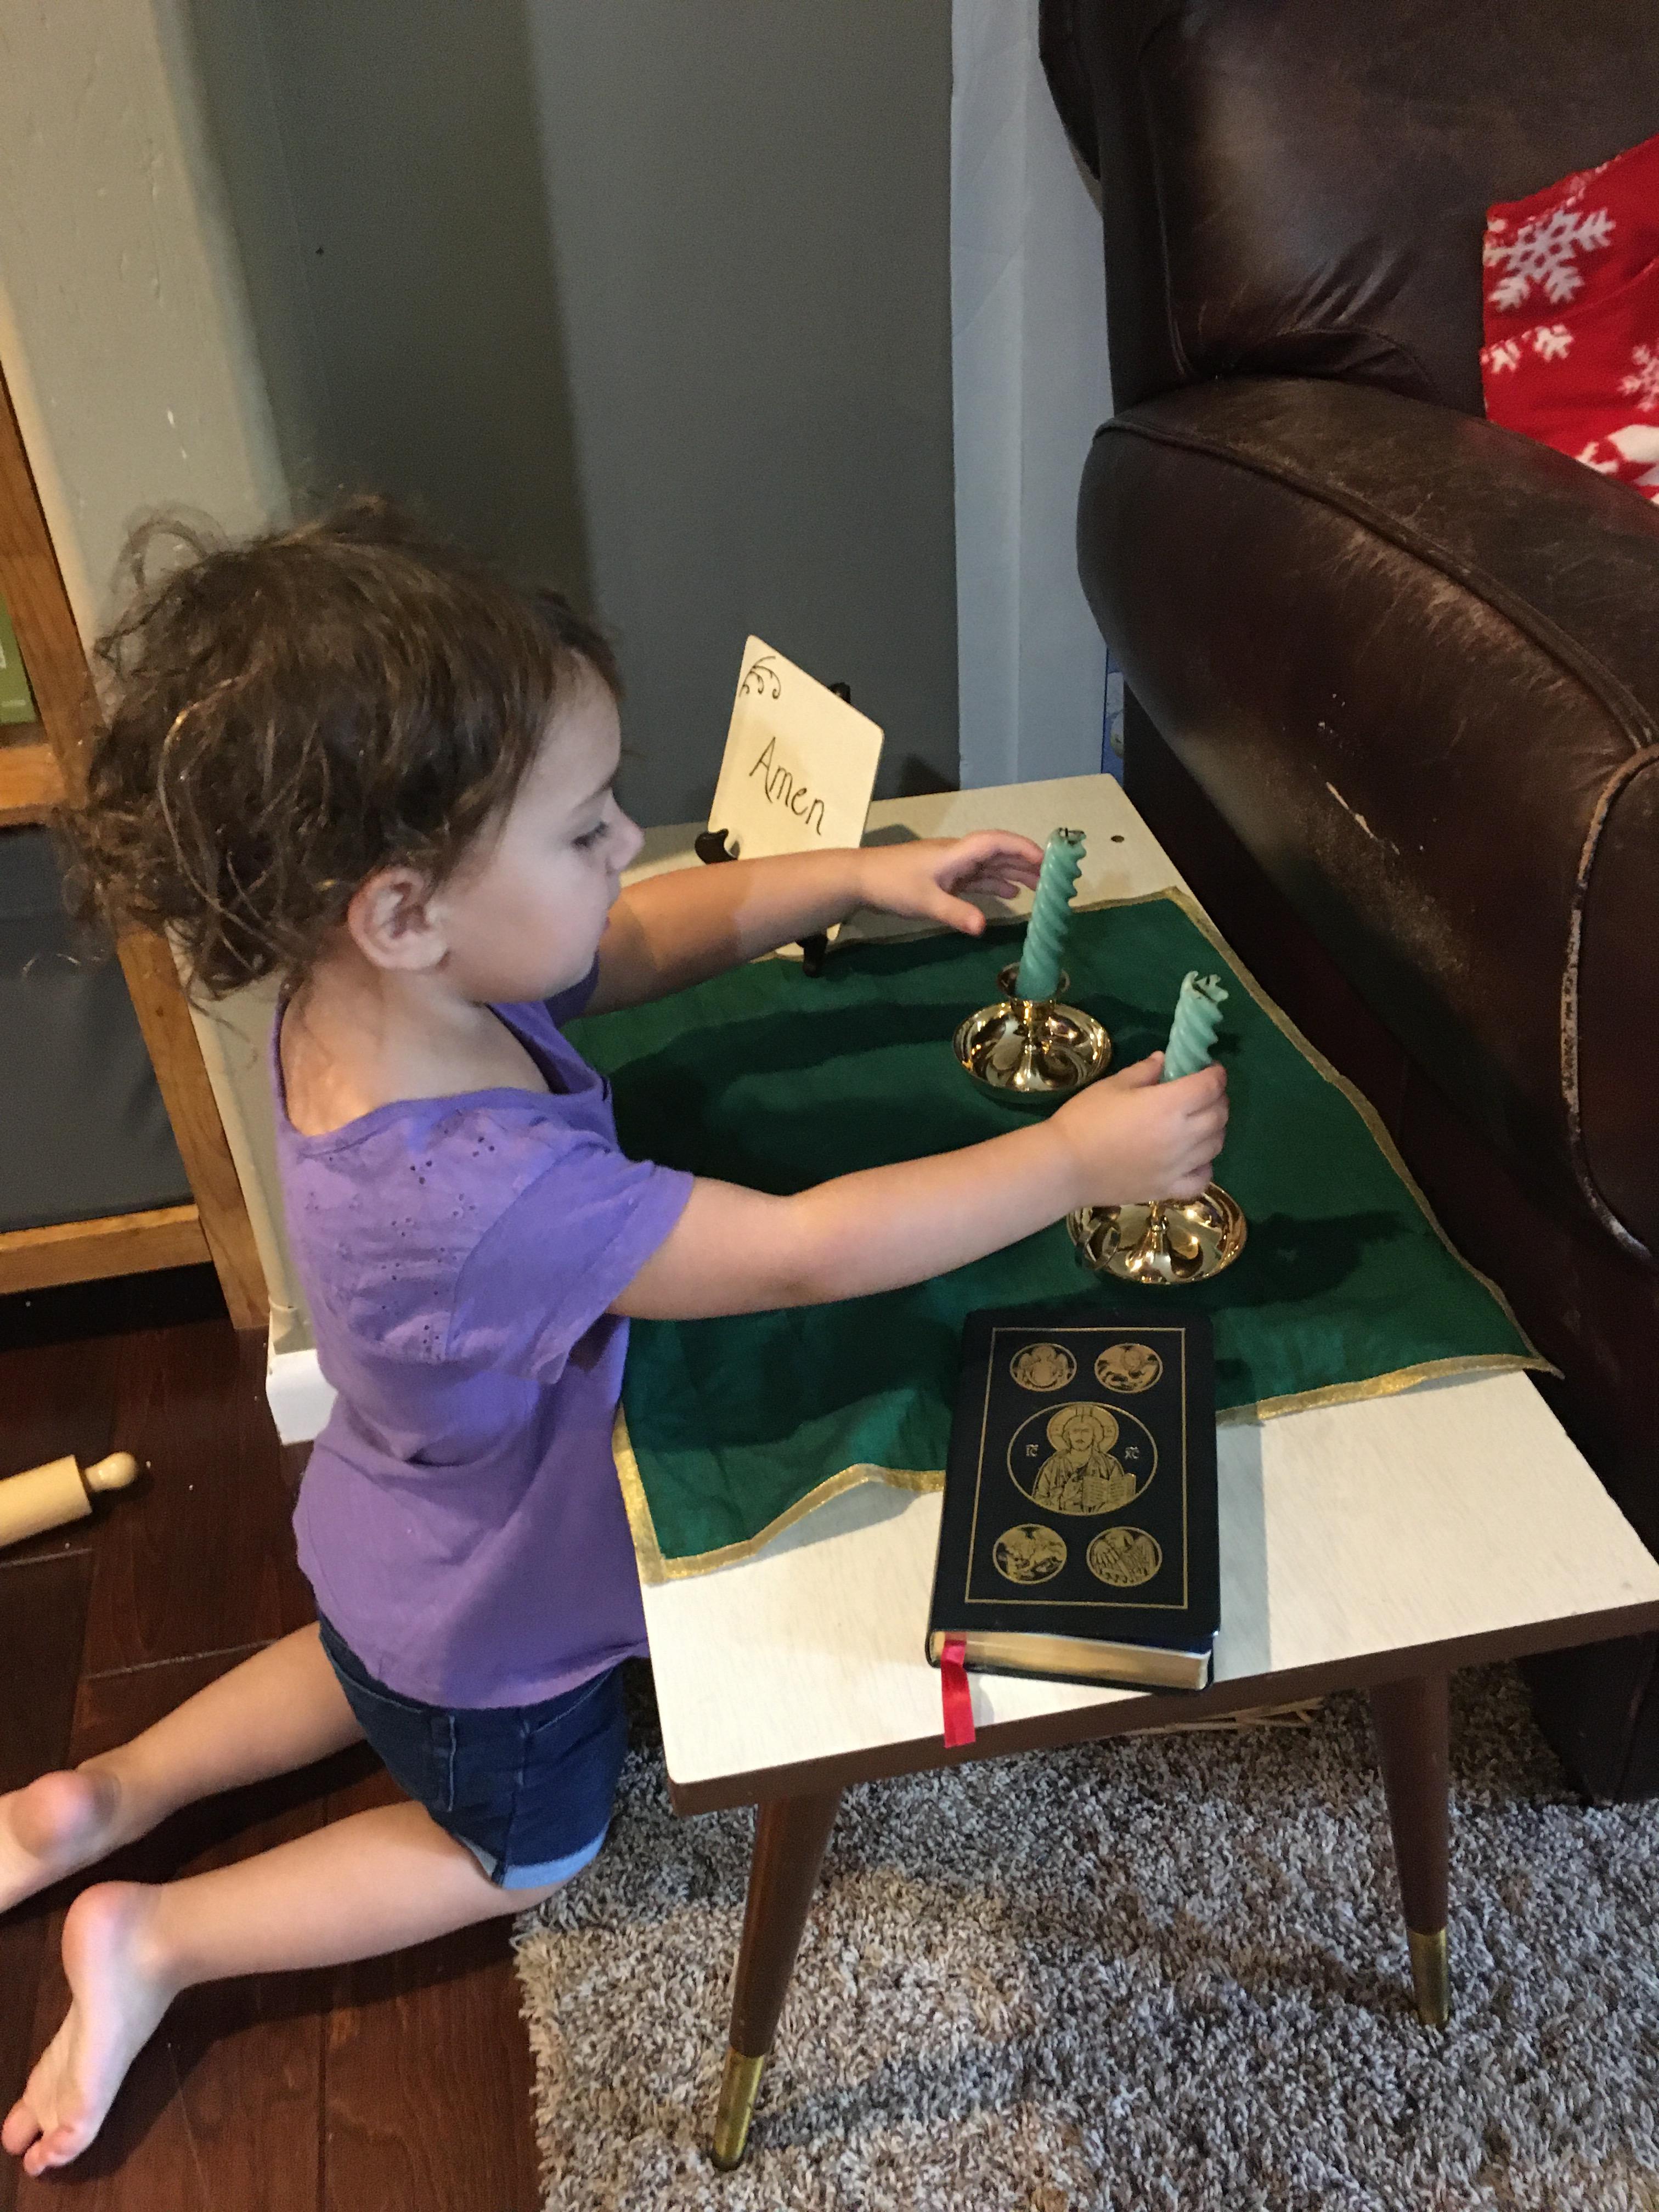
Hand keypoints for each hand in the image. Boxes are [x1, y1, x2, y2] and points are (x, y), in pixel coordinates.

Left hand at [853, 832, 1043, 934]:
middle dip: (1026, 863)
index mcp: (956, 853)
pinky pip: (977, 877)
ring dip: (1013, 874)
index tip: (1045, 860)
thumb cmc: (892, 884)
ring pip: (989, 866)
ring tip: (1039, 888)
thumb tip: (983, 928)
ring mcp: (952, 866)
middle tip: (1053, 878)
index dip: (1022, 848)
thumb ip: (955, 913)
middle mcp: (958, 855)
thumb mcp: (924, 902)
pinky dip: (994, 884)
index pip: (996, 843)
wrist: (861, 878)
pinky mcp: (944, 877)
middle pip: (998, 853)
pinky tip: (1009, 895)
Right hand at [1052, 1056, 1228, 1204]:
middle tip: (1205, 1094)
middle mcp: (1182, 1136)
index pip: (1209, 1086)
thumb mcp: (1112, 1085)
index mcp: (1168, 1105)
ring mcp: (1178, 1166)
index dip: (1215, 1074)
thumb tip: (1163, 1061)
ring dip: (1215, 1130)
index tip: (1211, 1070)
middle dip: (1218, 1099)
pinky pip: (1202, 1179)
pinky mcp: (1168, 1189)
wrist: (1064, 1166)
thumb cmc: (1085, 1119)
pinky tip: (1194, 1160)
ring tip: (1201, 1123)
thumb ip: (1144, 1072)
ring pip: (1215, 1146)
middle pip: (1219, 1115)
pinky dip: (1205, 1167)